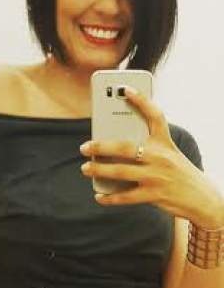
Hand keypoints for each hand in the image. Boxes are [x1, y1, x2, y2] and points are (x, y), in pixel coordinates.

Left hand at [80, 88, 223, 227]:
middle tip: (84, 147)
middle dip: (101, 147)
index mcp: (165, 143)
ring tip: (85, 168)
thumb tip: (110, 149)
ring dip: (99, 170)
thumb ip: (146, 148)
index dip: (142, 101)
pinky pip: (125, 196)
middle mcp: (160, 157)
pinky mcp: (153, 195)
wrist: (202, 198)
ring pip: (120, 171)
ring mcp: (157, 176)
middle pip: (125, 147)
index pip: (155, 117)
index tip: (126, 89)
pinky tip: (98, 195)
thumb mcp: (168, 155)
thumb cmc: (178, 172)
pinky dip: (109, 197)